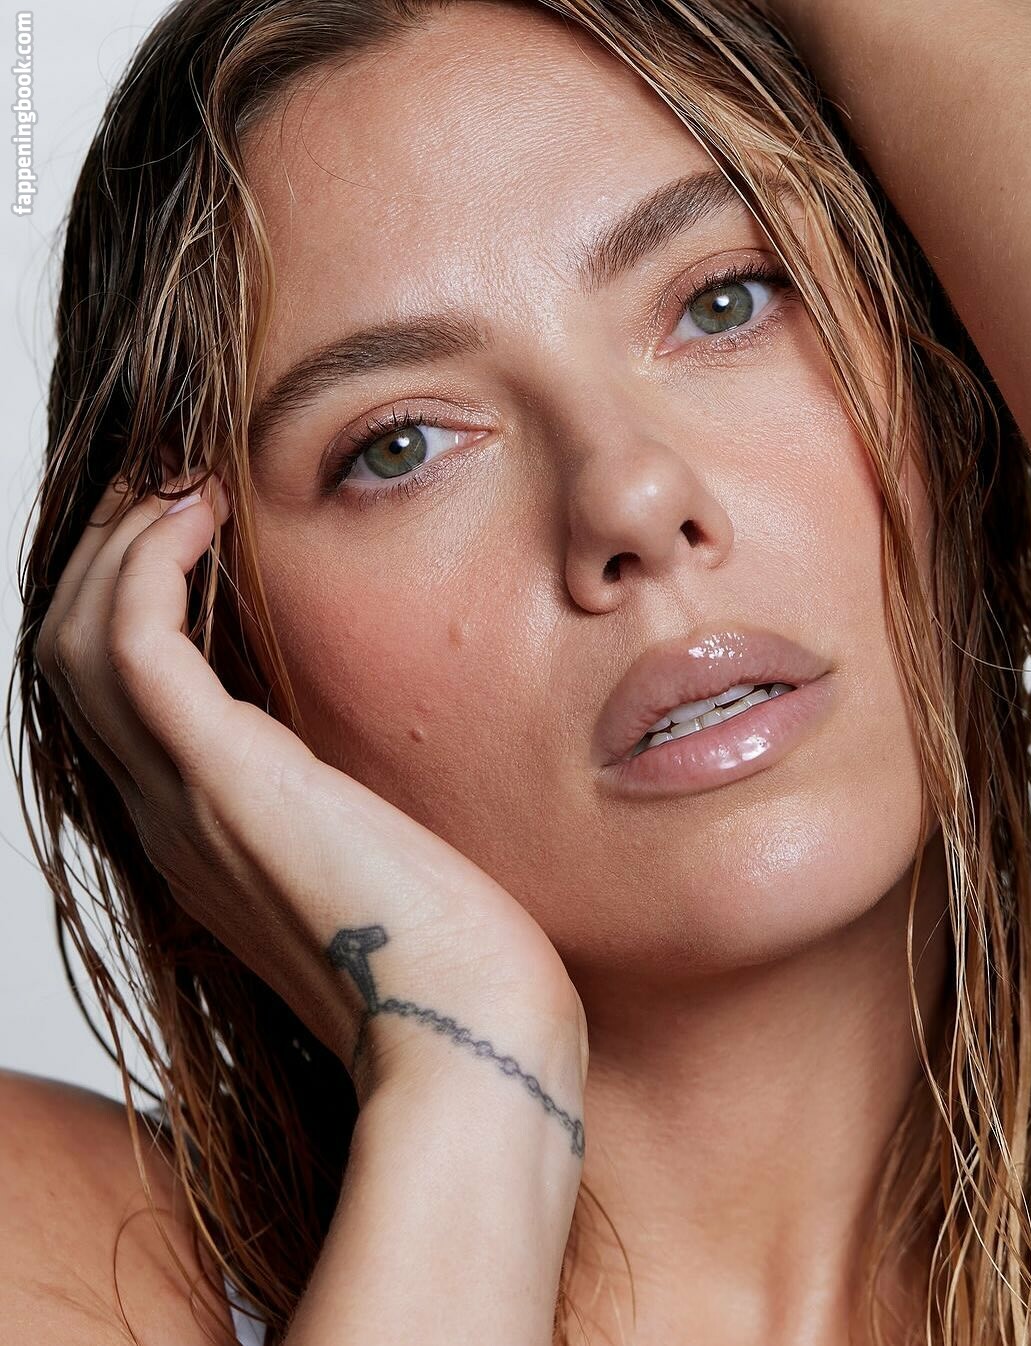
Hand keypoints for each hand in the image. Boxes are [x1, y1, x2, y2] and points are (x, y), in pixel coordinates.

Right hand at [34, 473, 587, 1103]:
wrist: (470, 1030)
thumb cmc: (454, 948)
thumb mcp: (379, 852)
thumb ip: (345, 797)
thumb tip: (368, 748)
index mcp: (200, 831)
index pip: (113, 697)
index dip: (125, 598)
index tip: (186, 527)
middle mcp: (167, 815)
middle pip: (72, 657)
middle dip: (104, 554)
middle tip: (169, 485)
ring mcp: (182, 801)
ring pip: (76, 640)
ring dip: (114, 543)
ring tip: (181, 484)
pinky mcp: (223, 780)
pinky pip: (130, 645)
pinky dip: (144, 562)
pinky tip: (201, 512)